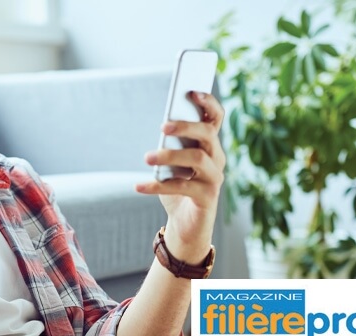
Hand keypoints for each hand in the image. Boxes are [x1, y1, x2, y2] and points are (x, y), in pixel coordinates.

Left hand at [135, 91, 225, 262]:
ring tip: (147, 158)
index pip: (215, 118)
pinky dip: (157, 185)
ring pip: (197, 159)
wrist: (186, 225)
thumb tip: (163, 127)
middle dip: (186, 126)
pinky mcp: (208, 198)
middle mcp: (217, 158)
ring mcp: (214, 178)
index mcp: (209, 144)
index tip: (191, 91)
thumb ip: (171, 145)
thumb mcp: (172, 163)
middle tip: (163, 125)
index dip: (208, 102)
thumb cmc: (177, 186)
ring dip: (170, 155)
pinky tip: (138, 186)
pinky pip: (183, 187)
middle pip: (207, 134)